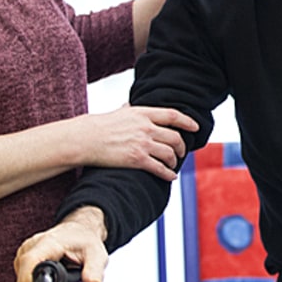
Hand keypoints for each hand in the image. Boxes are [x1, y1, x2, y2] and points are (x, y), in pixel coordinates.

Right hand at [14, 207, 108, 281]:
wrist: (79, 231)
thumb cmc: (86, 241)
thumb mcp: (97, 255)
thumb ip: (95, 272)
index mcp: (48, 243)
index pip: (30, 261)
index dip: (27, 281)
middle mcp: (31, 246)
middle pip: (24, 276)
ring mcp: (25, 252)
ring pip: (23, 280)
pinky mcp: (22, 259)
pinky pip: (24, 278)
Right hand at [82, 105, 197, 180]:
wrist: (86, 139)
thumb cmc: (100, 126)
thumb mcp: (118, 112)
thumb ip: (128, 110)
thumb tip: (129, 105)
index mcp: (143, 113)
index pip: (173, 115)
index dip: (187, 122)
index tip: (195, 127)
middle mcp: (146, 127)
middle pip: (175, 137)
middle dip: (182, 146)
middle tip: (182, 151)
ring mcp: (142, 143)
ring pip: (170, 153)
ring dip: (175, 160)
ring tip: (174, 164)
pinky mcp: (137, 159)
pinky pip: (160, 168)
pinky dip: (168, 173)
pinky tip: (170, 176)